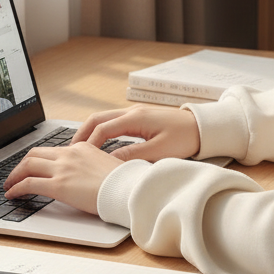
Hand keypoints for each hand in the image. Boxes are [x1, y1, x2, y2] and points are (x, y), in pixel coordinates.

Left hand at [3, 143, 121, 214]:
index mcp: (82, 148)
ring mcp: (62, 169)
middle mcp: (69, 154)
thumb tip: (85, 175)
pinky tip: (12, 195)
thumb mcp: (106, 165)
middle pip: (35, 153)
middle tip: (16, 174)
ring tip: (9, 185)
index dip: (39, 159)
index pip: (53, 150)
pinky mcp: (58, 185)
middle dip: (22, 164)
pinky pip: (28, 184)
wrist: (126, 189)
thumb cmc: (122, 182)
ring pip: (27, 165)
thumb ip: (91, 166)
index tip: (34, 167)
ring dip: (15, 175)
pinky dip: (16, 188)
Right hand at [73, 105, 200, 162]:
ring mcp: (136, 112)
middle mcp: (132, 112)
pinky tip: (100, 143)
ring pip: (105, 118)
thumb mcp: (159, 151)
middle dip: (82, 133)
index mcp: (135, 118)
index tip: (79, 158)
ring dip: (91, 131)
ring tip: (81, 148)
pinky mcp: (141, 117)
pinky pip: (114, 121)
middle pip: (97, 119)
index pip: (102, 129)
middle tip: (70, 151)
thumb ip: (132, 156)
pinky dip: (102, 130)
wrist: (203, 127)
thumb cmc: (185, 138)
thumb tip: (108, 162)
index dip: (89, 144)